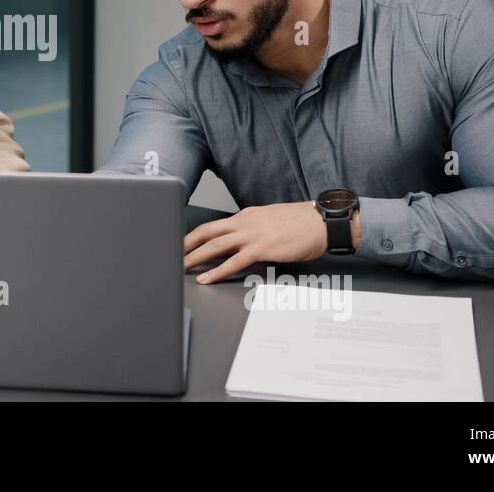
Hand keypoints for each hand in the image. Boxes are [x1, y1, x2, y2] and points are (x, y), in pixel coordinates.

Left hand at [184, 201, 328, 283]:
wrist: (322, 222)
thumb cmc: (301, 223)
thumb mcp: (271, 221)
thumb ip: (253, 230)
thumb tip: (240, 242)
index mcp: (246, 216)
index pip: (213, 225)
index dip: (194, 235)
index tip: (181, 243)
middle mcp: (245, 222)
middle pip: (207, 231)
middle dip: (186, 243)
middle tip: (171, 254)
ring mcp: (253, 234)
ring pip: (215, 245)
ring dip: (195, 257)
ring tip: (181, 267)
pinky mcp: (263, 248)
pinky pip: (235, 261)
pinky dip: (217, 270)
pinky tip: (207, 278)